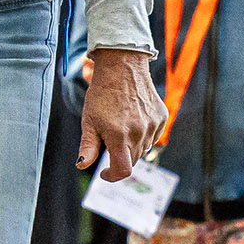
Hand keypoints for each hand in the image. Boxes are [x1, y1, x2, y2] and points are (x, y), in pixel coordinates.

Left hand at [78, 46, 159, 181]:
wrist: (122, 66)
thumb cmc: (102, 94)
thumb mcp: (89, 120)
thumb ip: (88, 146)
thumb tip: (82, 165)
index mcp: (119, 136)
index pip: (123, 170)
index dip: (113, 176)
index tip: (105, 172)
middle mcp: (139, 132)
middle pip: (132, 160)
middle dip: (119, 157)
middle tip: (109, 139)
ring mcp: (152, 125)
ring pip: (143, 148)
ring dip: (132, 145)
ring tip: (121, 124)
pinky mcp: (161, 117)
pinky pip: (153, 136)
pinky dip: (143, 134)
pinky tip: (134, 119)